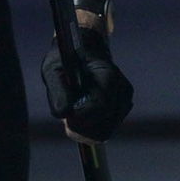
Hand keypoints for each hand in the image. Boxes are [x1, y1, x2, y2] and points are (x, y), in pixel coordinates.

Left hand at [40, 27, 133, 143]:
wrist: (85, 50)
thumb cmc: (67, 59)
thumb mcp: (53, 69)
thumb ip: (57, 92)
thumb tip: (63, 114)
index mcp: (107, 75)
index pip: (100, 107)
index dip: (82, 118)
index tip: (66, 119)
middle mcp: (122, 89)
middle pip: (105, 125)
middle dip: (84, 127)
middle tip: (68, 117)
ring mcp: (125, 99)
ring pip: (106, 130)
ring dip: (88, 126)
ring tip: (76, 108)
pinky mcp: (123, 107)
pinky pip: (107, 128)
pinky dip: (93, 124)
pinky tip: (84, 109)